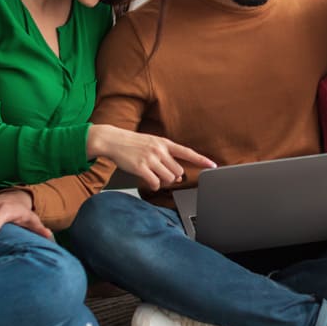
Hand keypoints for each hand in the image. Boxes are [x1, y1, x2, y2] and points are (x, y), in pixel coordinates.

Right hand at [87, 124, 215, 191]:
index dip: (201, 160)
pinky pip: (155, 183)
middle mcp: (159, 150)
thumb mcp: (152, 144)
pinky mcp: (141, 167)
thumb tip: (177, 175)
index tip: (213, 165)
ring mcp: (150, 158)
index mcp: (164, 143)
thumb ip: (166, 156)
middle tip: (161, 173)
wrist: (113, 140)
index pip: (187, 152)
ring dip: (163, 181)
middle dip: (172, 176)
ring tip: (153, 175)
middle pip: (178, 171)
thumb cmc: (133, 144)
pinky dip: (154, 185)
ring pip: (168, 178)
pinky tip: (148, 181)